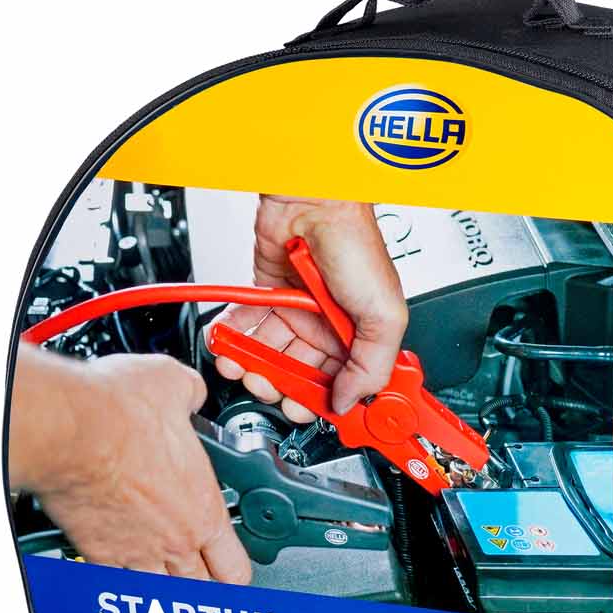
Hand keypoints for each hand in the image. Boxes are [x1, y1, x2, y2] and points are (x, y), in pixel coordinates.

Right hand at [9, 346, 250, 582]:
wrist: (67, 427)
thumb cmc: (119, 411)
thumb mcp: (176, 386)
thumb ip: (191, 396)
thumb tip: (189, 392)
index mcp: (204, 507)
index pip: (236, 565)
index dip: (237, 568)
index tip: (230, 564)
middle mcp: (174, 539)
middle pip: (202, 590)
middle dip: (203, 585)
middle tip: (199, 576)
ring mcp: (133, 552)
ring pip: (160, 596)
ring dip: (162, 589)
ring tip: (160, 579)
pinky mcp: (95, 552)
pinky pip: (112, 584)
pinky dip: (116, 582)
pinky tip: (116, 571)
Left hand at [214, 195, 407, 419]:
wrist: (315, 201)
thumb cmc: (355, 243)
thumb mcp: (384, 314)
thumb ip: (372, 366)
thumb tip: (349, 402)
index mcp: (363, 337)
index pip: (342, 385)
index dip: (323, 402)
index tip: (305, 412)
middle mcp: (330, 328)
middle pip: (301, 375)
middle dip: (281, 387)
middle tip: (268, 388)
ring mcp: (299, 312)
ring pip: (271, 355)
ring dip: (253, 366)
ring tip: (242, 366)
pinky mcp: (269, 295)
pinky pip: (248, 326)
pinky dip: (234, 338)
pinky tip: (229, 344)